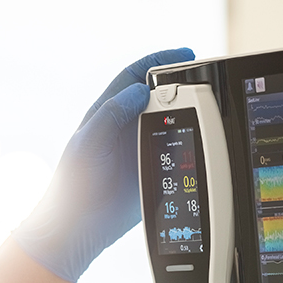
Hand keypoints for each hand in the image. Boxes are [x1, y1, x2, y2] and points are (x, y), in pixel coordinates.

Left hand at [13, 48, 194, 282]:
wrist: (78, 227)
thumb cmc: (73, 184)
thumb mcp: (88, 142)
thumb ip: (112, 113)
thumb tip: (139, 90)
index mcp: (107, 114)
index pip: (135, 77)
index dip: (159, 61)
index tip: (184, 56)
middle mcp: (125, 129)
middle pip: (159, 98)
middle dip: (181, 87)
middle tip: (204, 85)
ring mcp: (139, 150)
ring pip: (170, 124)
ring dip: (189, 116)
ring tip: (208, 110)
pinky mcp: (152, 173)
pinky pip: (175, 155)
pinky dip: (190, 146)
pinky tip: (202, 143)